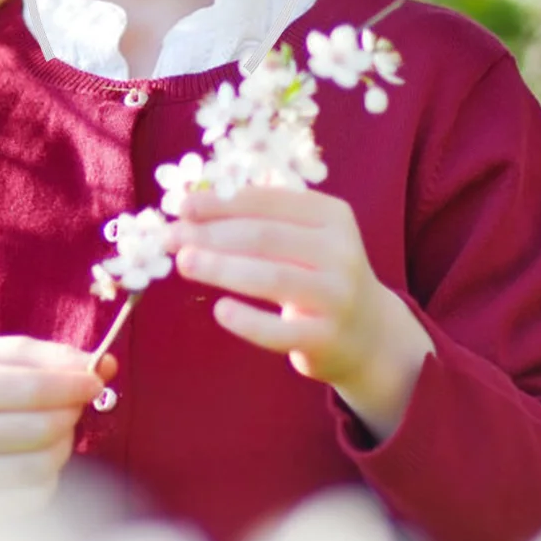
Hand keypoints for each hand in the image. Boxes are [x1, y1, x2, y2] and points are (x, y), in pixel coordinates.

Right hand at [0, 336, 117, 516]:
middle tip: (71, 401)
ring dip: (63, 443)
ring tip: (52, 426)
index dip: (74, 384)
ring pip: (43, 466)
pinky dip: (50, 473)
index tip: (96, 379)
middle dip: (69, 411)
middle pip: (42, 430)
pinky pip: (36, 496)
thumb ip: (50, 356)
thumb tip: (105, 365)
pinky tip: (36, 454)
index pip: (33, 391)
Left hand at [168, 185, 431, 440]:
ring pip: (271, 277)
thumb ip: (262, 219)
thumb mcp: (307, 237)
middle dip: (211, 235)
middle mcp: (341, 252)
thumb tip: (193, 207)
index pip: (268, 202)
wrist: (370, 334)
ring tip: (184, 262)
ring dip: (221, 268)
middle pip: (264, 237)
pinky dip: (248, 321)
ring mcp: (337, 296)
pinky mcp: (327, 338)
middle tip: (170, 237)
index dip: (221, 203)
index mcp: (332, 216)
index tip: (182, 207)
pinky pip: (280, 331)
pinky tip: (219, 310)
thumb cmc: (319, 274)